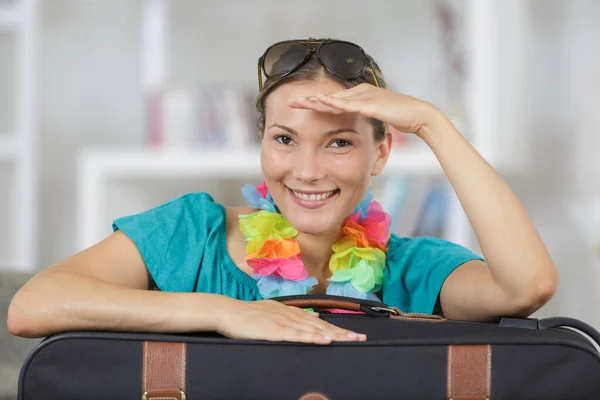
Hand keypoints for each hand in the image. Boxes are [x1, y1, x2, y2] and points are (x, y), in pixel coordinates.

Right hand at [215, 298, 366, 344]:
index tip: (352, 334)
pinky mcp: (274, 331)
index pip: (318, 323)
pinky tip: (324, 340)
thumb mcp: (273, 312)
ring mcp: (283, 322)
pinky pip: (297, 335)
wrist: (228, 311)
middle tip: (360, 338)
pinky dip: (312, 337)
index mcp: (291, 313)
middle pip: (321, 327)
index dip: (337, 329)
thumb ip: (293, 316)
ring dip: (333, 335)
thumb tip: (313, 319)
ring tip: (349, 340)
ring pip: (313, 330)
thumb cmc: (247, 315)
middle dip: (342, 333)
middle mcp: (291, 316)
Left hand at [288, 83, 438, 138]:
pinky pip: (348, 104)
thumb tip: (357, 126)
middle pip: (329, 97)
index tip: (299, 106)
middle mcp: (359, 92)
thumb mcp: (377, 119)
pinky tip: (319, 101)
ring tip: (298, 101)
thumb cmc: (401, 118)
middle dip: (308, 100)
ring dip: (315, 101)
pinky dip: (332, 102)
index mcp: (359, 96)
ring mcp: (364, 96)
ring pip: (334, 99)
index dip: (315, 103)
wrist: (419, 116)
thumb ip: (365, 119)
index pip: (333, 100)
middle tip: (290, 102)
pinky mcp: (370, 103)